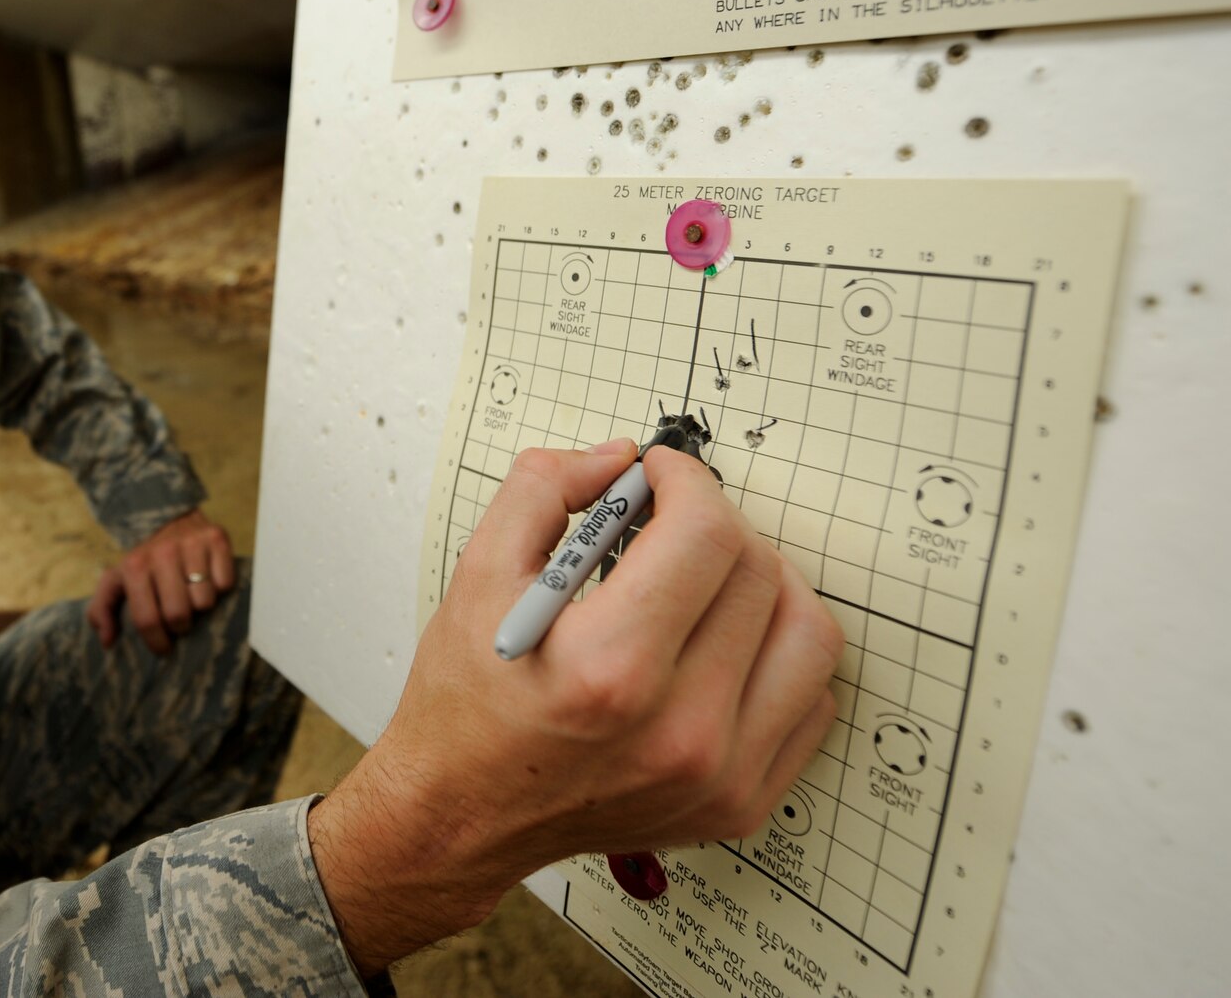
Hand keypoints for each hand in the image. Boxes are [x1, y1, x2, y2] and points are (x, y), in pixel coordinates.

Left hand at [87, 510, 236, 652]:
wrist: (169, 516)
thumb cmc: (143, 558)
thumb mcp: (116, 579)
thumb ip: (103, 609)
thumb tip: (108, 640)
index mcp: (135, 566)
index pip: (148, 619)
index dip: (157, 642)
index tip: (164, 647)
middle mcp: (163, 553)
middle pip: (179, 615)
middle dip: (180, 626)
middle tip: (179, 620)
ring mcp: (192, 544)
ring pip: (205, 602)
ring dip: (200, 606)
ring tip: (192, 596)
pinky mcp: (217, 539)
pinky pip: (225, 583)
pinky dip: (219, 587)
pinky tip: (208, 579)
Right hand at [308, 442, 843, 975]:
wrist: (462, 815)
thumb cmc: (466, 705)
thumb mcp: (477, 576)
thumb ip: (543, 492)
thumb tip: (618, 459)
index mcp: (610, 668)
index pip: (706, 534)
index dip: (688, 481)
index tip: (663, 476)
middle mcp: (678, 730)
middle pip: (759, 573)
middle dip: (715, 524)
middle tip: (670, 525)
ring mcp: (720, 774)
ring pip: (809, 633)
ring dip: (765, 584)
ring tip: (708, 582)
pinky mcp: (742, 802)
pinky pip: (812, 700)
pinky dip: (777, 656)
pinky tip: (721, 647)